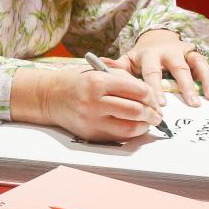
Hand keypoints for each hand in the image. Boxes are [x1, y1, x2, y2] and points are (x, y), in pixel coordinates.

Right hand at [10, 65, 161, 142]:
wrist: (51, 96)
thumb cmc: (80, 82)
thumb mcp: (100, 72)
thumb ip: (124, 80)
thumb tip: (150, 96)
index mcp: (98, 82)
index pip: (136, 90)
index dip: (151, 96)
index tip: (154, 98)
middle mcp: (94, 102)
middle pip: (135, 110)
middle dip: (152, 114)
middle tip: (157, 114)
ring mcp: (91, 120)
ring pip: (128, 128)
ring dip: (144, 126)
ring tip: (148, 122)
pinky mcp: (89, 133)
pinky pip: (117, 136)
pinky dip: (130, 133)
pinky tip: (134, 127)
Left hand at [115, 29, 208, 106]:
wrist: (157, 38)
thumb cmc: (141, 56)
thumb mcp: (128, 60)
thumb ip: (117, 67)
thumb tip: (101, 65)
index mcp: (148, 55)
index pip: (152, 71)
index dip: (156, 87)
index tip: (159, 102)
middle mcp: (167, 52)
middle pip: (176, 68)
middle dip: (182, 86)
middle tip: (187, 103)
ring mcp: (182, 52)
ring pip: (192, 66)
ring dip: (198, 83)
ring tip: (201, 101)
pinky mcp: (194, 54)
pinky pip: (204, 65)